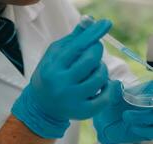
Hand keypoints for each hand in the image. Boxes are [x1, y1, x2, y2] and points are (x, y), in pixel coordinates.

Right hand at [12, 20, 111, 138]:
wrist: (43, 106)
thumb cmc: (52, 75)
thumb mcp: (55, 56)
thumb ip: (72, 40)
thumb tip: (89, 22)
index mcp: (53, 67)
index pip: (76, 47)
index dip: (92, 36)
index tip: (104, 27)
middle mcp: (61, 83)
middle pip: (90, 61)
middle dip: (97, 53)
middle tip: (96, 53)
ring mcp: (72, 99)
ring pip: (99, 78)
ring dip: (103, 70)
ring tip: (97, 70)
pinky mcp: (82, 111)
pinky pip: (104, 99)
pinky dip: (109, 89)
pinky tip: (106, 85)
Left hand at [93, 77, 152, 143]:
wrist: (105, 123)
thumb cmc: (111, 105)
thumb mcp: (110, 95)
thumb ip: (114, 89)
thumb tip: (118, 84)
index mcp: (147, 91)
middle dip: (146, 107)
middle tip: (128, 111)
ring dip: (140, 118)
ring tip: (126, 117)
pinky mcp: (151, 131)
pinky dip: (142, 130)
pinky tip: (133, 128)